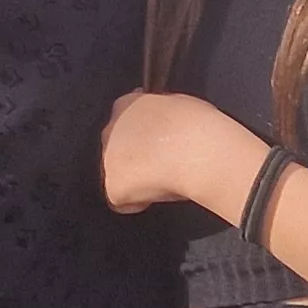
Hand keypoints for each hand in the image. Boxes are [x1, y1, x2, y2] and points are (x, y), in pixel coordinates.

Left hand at [102, 89, 244, 214]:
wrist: (198, 149)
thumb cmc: (199, 127)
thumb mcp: (180, 105)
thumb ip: (163, 114)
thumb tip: (167, 127)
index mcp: (127, 104)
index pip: (124, 121)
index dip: (143, 136)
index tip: (158, 144)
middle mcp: (111, 129)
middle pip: (116, 149)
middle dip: (134, 159)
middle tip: (162, 165)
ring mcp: (108, 158)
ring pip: (116, 174)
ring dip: (135, 179)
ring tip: (165, 179)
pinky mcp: (112, 185)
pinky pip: (121, 201)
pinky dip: (138, 202)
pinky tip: (158, 193)